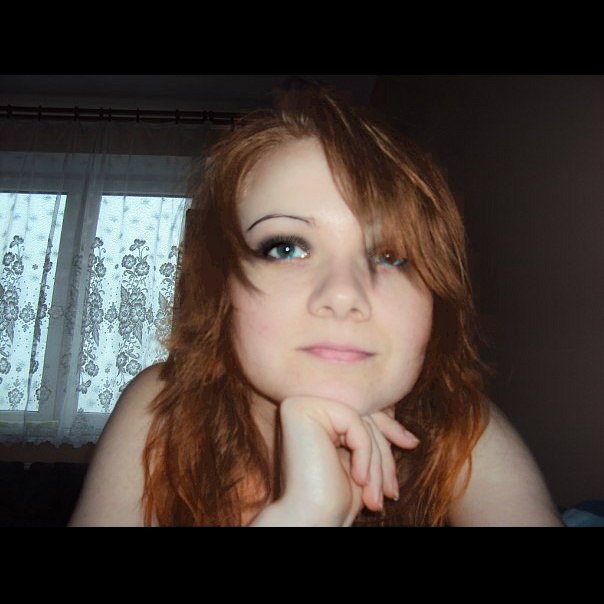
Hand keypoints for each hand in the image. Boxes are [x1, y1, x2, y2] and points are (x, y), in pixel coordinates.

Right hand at [275, 396, 419, 525]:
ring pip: (361, 420)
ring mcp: (301, 405)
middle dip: (384, 455)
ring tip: (376, 497)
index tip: (412, 445)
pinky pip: (353, 421)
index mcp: (313, 415)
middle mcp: (303, 405)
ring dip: (378, 462)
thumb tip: (396, 411)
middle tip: (392, 492)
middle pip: (363, 417)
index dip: (388, 435)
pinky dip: (365, 453)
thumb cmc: (332, 499)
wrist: (309, 521)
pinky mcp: (303, 410)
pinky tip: (359, 479)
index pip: (362, 415)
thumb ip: (371, 432)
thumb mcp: (361, 460)